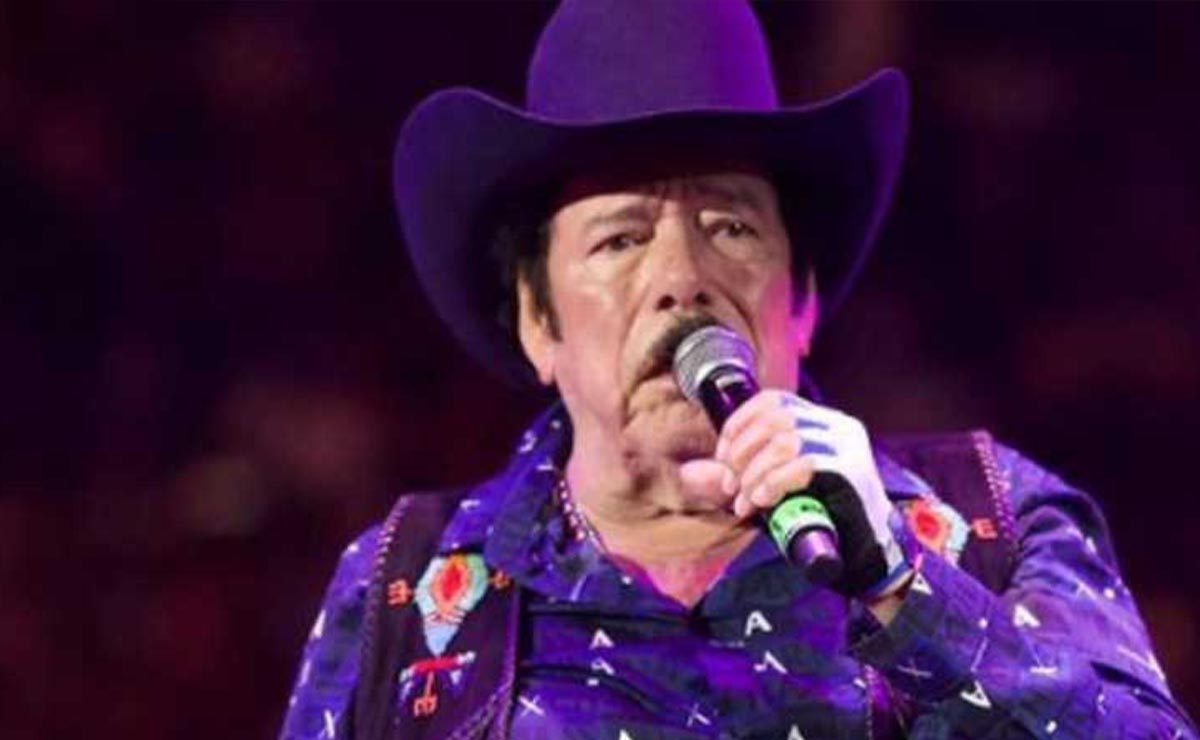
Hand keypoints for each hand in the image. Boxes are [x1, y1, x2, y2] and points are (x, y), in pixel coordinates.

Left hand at [680, 390, 910, 597]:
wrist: (865, 552)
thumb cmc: (819, 518)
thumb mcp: (771, 490)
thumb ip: (735, 478)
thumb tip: (688, 473)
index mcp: (819, 420)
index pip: (772, 401)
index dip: (739, 424)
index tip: (722, 459)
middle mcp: (836, 425)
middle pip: (774, 418)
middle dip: (741, 453)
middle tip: (729, 487)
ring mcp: (847, 445)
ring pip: (785, 440)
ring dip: (754, 473)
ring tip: (744, 502)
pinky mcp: (851, 470)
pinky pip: (803, 464)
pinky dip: (773, 482)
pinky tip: (762, 501)